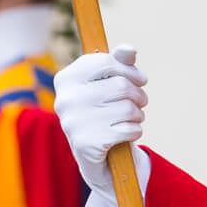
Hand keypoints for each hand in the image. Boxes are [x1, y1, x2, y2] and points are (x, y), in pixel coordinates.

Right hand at [52, 45, 148, 204]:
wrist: (93, 156)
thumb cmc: (102, 112)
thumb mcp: (107, 85)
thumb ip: (118, 63)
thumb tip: (129, 50)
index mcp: (66, 78)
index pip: (107, 62)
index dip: (131, 70)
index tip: (140, 79)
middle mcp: (65, 99)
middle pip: (121, 86)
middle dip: (138, 95)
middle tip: (140, 102)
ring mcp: (74, 122)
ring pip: (128, 108)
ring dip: (139, 114)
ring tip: (133, 118)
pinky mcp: (88, 144)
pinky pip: (129, 130)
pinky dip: (135, 131)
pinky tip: (127, 133)